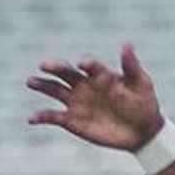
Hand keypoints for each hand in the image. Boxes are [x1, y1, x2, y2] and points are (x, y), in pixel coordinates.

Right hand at [27, 43, 162, 152]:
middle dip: (55, 68)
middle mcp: (84, 85)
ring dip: (42, 85)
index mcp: (100, 74)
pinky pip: (53, 116)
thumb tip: (127, 44)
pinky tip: (32, 118)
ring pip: (54, 90)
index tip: (84, 63)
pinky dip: (41, 116)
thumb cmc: (143, 103)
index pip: (90, 65)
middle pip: (65, 72)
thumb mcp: (141, 84)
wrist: (142, 131)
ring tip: (31, 81)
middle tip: (44, 65)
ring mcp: (76, 102)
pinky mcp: (72, 121)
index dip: (87, 63)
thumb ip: (131, 66)